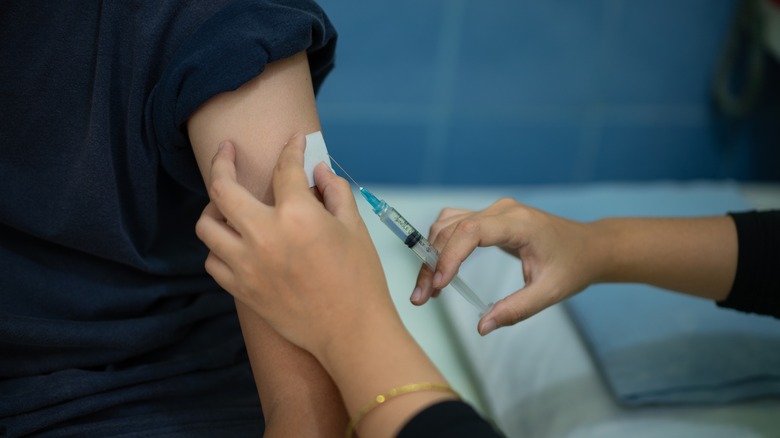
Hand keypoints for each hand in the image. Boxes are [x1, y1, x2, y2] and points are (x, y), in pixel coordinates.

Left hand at [195, 134, 395, 357]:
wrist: (351, 331)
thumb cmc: (359, 281)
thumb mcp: (355, 228)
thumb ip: (335, 192)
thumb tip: (319, 171)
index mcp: (297, 216)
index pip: (285, 169)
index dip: (291, 149)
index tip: (294, 142)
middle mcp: (264, 236)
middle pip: (223, 188)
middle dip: (223, 161)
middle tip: (227, 151)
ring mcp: (247, 265)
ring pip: (207, 226)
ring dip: (214, 208)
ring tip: (227, 203)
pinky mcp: (242, 289)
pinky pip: (212, 261)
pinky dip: (219, 247)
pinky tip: (234, 242)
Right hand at [413, 198, 602, 334]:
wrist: (588, 246)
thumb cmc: (572, 267)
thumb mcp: (549, 293)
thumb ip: (516, 310)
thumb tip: (482, 327)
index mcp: (519, 224)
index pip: (471, 231)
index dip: (449, 256)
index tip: (438, 285)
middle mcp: (502, 210)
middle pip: (452, 228)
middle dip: (432, 262)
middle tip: (421, 297)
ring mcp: (495, 210)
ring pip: (448, 223)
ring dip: (432, 253)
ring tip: (427, 288)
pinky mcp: (490, 216)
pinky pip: (455, 224)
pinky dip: (442, 244)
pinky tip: (438, 269)